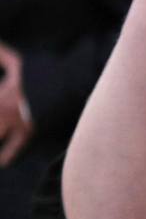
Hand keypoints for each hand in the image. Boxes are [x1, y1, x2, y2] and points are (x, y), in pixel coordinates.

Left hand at [0, 40, 33, 165]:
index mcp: (1, 95)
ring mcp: (15, 123)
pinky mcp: (28, 132)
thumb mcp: (19, 62)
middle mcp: (3, 112)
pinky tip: (1, 163)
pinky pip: (14, 147)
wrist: (65, 86)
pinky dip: (6, 156)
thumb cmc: (42, 72)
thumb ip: (2, 55)